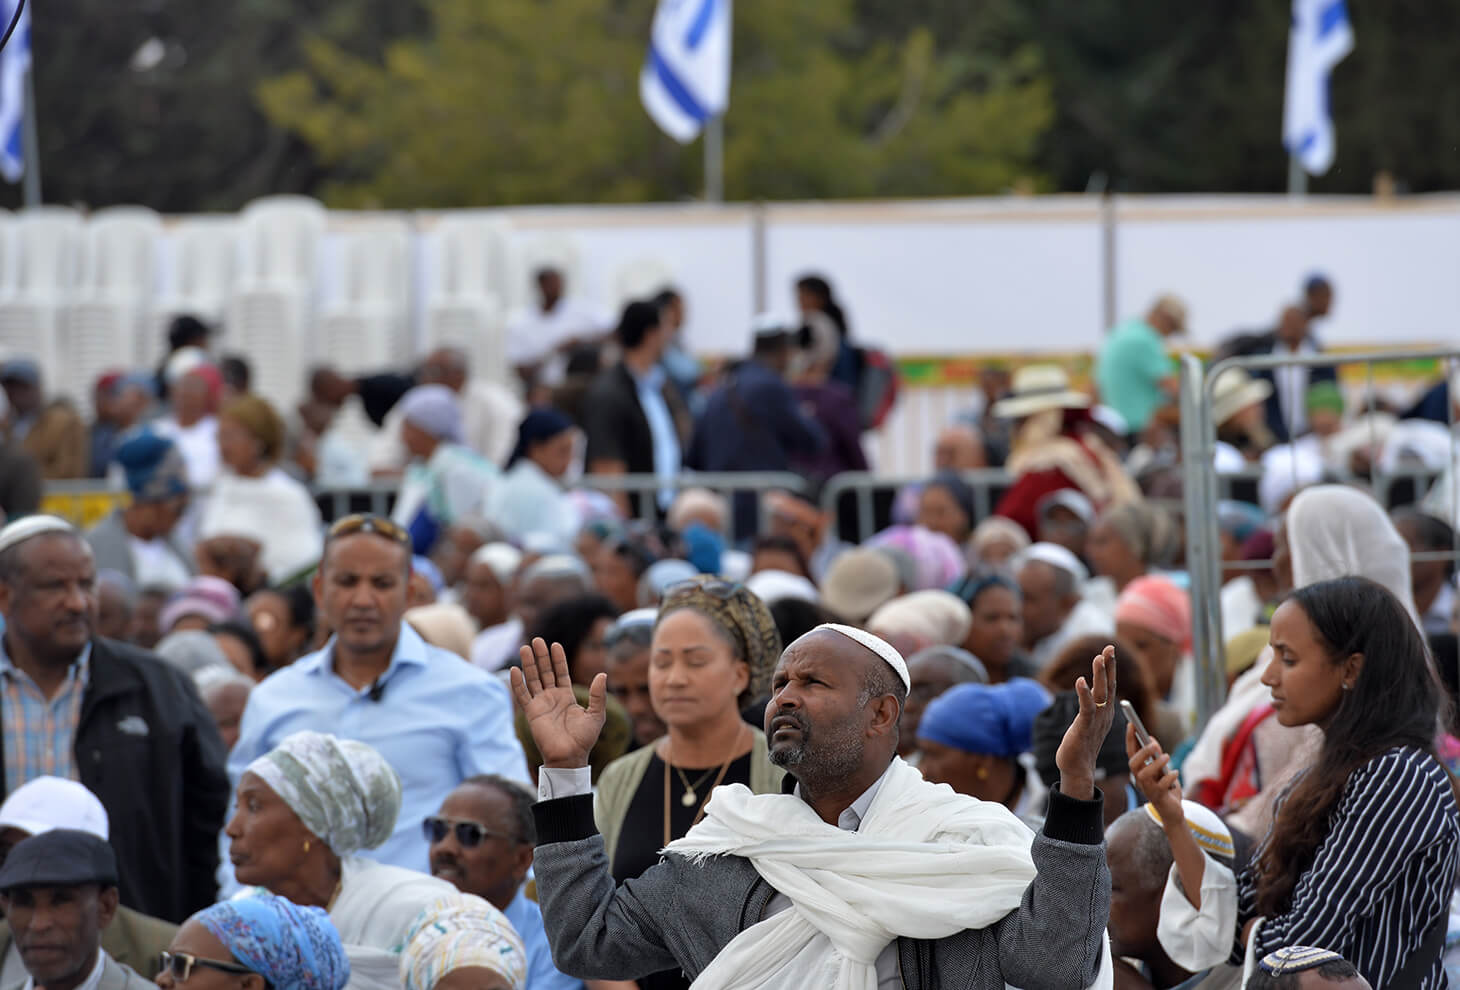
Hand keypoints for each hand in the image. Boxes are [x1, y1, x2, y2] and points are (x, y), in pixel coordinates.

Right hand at [509, 638, 605, 769]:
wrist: (570, 756)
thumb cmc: (584, 738)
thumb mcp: (596, 714)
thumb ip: (598, 694)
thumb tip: (602, 674)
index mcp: (566, 696)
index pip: (560, 672)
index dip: (558, 659)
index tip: (555, 644)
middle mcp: (552, 698)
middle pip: (544, 672)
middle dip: (541, 656)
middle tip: (536, 640)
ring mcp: (540, 704)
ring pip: (532, 679)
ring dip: (528, 664)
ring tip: (525, 648)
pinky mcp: (531, 712)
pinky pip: (522, 695)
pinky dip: (517, 683)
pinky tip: (515, 670)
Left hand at [1054, 645, 1116, 799]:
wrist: (1077, 769)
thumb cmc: (1080, 746)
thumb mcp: (1088, 723)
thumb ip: (1091, 708)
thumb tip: (1090, 694)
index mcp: (1105, 713)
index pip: (1109, 686)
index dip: (1110, 668)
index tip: (1108, 650)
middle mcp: (1104, 714)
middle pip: (1109, 686)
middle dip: (1109, 666)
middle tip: (1109, 647)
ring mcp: (1095, 721)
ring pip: (1100, 694)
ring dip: (1100, 675)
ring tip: (1099, 658)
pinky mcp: (1084, 727)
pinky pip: (1086, 708)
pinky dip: (1084, 693)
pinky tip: (1081, 680)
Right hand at [1126, 725, 1182, 823]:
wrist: (1172, 811)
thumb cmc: (1166, 788)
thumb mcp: (1161, 769)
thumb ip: (1156, 756)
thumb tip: (1152, 740)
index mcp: (1139, 770)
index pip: (1131, 752)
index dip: (1130, 738)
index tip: (1132, 724)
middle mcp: (1140, 780)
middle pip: (1133, 764)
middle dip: (1142, 752)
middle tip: (1153, 744)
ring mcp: (1147, 789)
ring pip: (1144, 775)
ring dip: (1155, 764)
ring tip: (1166, 757)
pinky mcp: (1158, 797)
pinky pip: (1161, 786)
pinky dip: (1169, 777)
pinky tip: (1174, 773)